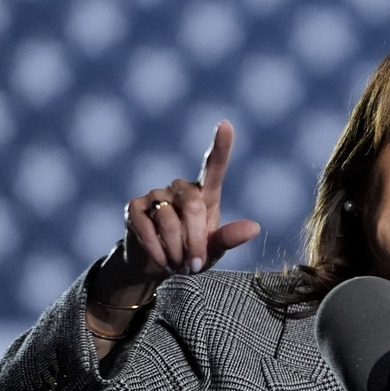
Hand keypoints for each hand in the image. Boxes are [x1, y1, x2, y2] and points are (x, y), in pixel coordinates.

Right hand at [122, 121, 260, 281]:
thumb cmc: (191, 254)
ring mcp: (155, 194)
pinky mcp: (134, 207)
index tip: (225, 124)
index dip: (220, 146)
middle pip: (193, 207)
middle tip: (195, 265)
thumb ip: (230, 238)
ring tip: (179, 265)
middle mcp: (180, 187)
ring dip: (177, 250)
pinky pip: (147, 228)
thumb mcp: (214, 250)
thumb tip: (254, 227)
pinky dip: (158, 251)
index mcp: (205, 193)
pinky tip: (163, 261)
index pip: (213, 166)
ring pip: (169, 221)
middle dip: (196, 241)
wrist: (156, 266)